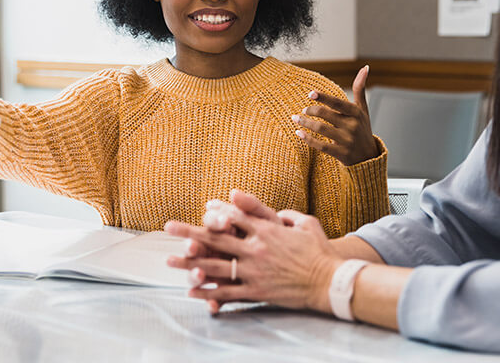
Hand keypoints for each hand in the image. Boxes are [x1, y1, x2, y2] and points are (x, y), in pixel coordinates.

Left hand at [165, 190, 340, 313]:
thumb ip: (288, 215)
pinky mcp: (257, 291)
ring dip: (191, 263)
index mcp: (267, 230)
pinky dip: (209, 292)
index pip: (235, 218)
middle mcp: (256, 249)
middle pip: (217, 239)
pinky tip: (192, 291)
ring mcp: (254, 271)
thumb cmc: (320, 252)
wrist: (329, 281)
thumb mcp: (307, 224)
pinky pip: (228, 292)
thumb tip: (276, 212)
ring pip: (215, 266)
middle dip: (190, 232)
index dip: (217, 213)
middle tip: (169, 227)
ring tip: (170, 261)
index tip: (203, 208)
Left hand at [292, 65, 378, 164]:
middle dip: (311, 111)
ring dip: (306, 123)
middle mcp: (352, 126)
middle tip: (303, 109)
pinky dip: (308, 139)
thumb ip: (360, 89)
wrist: (368, 157)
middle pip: (326, 115)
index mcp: (356, 113)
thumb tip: (365, 67)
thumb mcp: (363, 109)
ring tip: (296, 118)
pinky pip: (321, 146)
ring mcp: (347, 141)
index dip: (324, 98)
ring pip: (321, 129)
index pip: (338, 103)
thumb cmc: (362, 129)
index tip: (310, 94)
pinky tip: (298, 133)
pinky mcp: (341, 154)